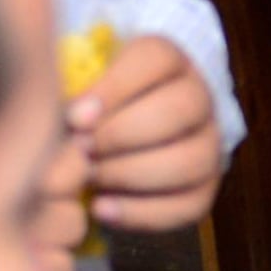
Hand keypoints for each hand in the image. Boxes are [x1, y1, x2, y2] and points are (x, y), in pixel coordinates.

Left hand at [69, 31, 225, 235]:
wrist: (111, 143)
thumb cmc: (87, 109)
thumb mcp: (77, 84)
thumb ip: (68, 86)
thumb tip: (63, 113)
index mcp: (168, 61)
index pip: (157, 58)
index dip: (115, 87)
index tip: (75, 115)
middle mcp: (198, 98)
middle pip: (183, 107)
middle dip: (122, 133)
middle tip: (80, 149)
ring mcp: (207, 146)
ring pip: (191, 159)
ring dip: (131, 172)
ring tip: (90, 178)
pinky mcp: (203, 190)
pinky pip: (187, 205)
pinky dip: (140, 211)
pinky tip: (100, 207)